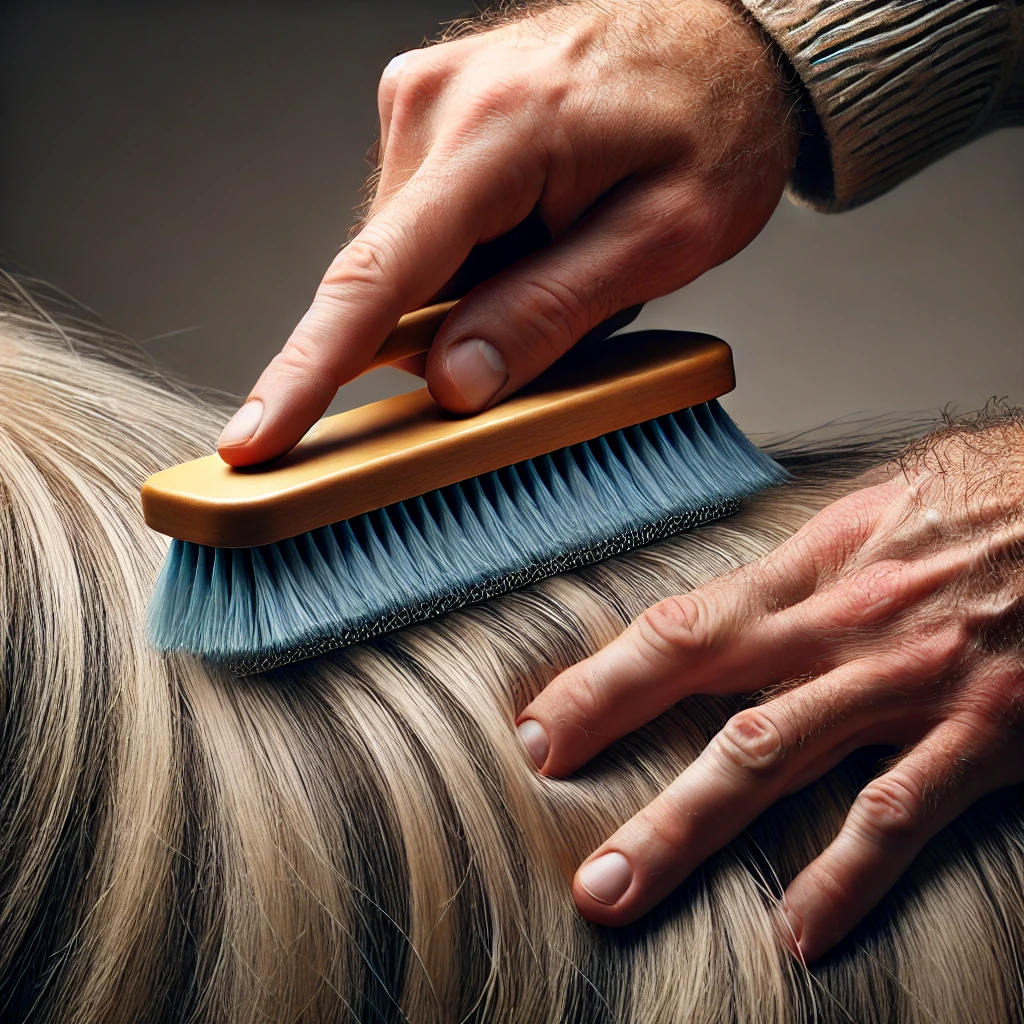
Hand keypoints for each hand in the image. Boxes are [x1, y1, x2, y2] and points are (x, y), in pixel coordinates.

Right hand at [217, 0, 795, 464]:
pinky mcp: (430, 114)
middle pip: (390, 280)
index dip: (306, 373)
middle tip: (551, 308)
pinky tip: (535, 232)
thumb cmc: (715, 126)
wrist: (729, 41)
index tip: (255, 439)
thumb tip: (451, 382)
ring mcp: (424, 103)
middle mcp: (433, 105)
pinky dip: (467, 260)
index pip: (375, 279)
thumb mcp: (666, 239)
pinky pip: (422, 226)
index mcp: (496, 133)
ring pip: (406, 259)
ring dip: (467, 291)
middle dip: (447, 330)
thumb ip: (551, 312)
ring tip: (561, 249)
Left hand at [516, 421, 1023, 959]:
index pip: (678, 627)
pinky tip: (798, 931)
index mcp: (814, 571)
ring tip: (619, 890)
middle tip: (544, 814)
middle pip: (700, 690)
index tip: (540, 726)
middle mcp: (843, 627)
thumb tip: (742, 604)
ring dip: (686, 831)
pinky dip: (845, 878)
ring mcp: (908, 683)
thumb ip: (806, 569)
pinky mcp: (984, 732)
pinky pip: (897, 814)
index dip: (600, 681)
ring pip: (771, 758)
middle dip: (612, 756)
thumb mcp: (880, 510)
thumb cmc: (994, 498)